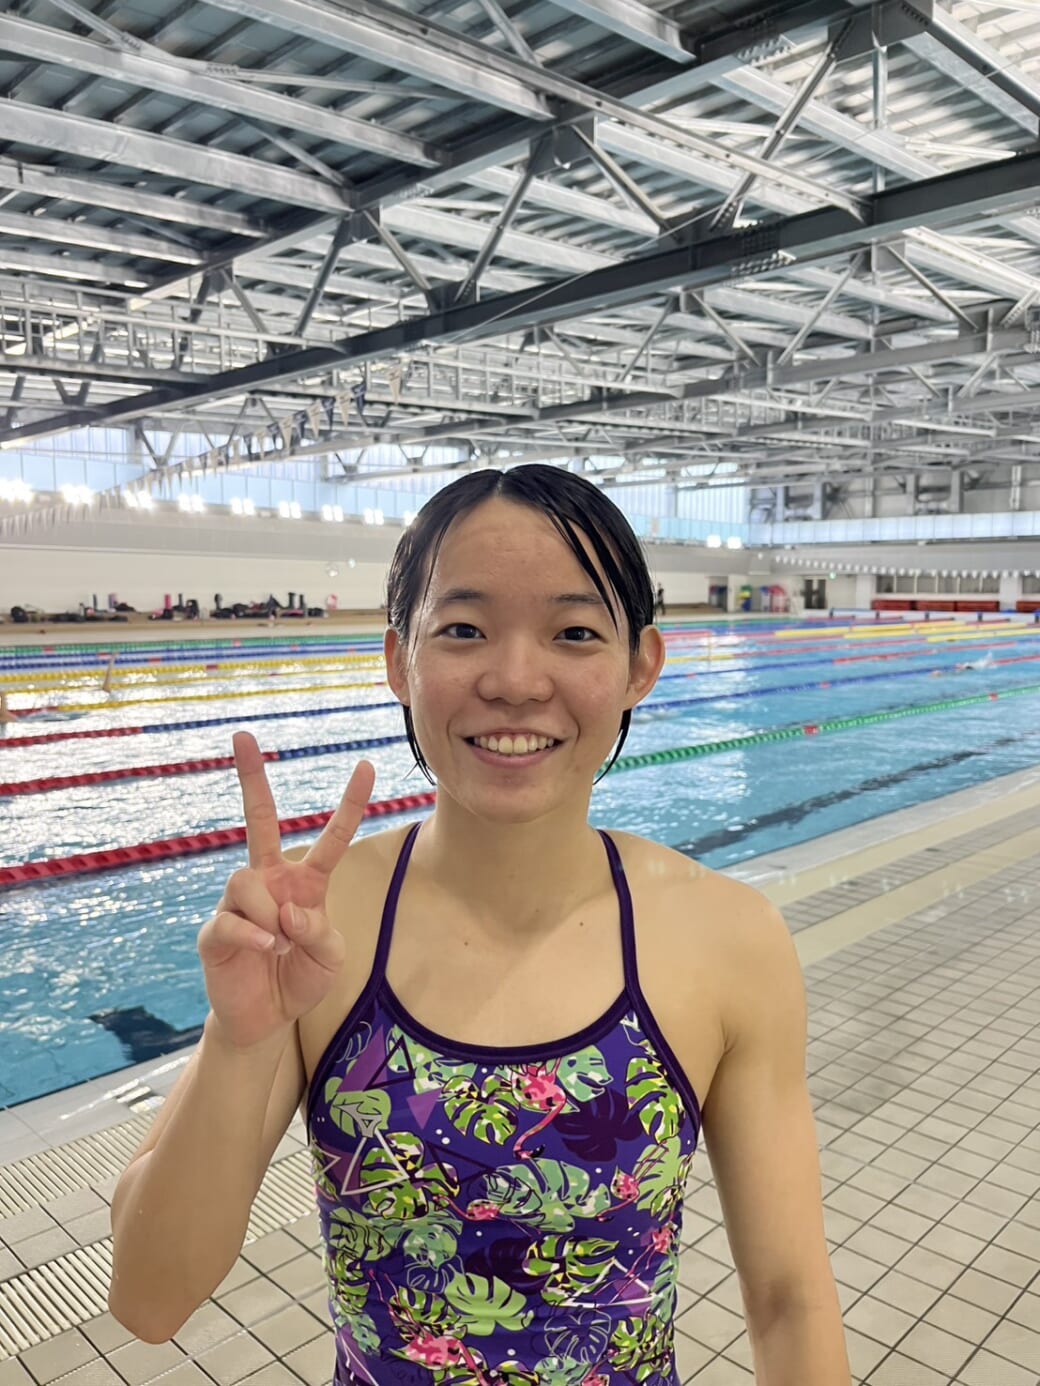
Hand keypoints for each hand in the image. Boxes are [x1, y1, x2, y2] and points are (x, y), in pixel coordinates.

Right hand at [197, 731, 375, 1050]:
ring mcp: (239, 903)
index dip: (350, 803)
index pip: (330, 836)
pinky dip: (253, 937)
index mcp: (305, 882)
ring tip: (278, 946)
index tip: (367, 765)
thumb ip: (320, 933)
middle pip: (259, 820)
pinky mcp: (215, 931)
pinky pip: (231, 920)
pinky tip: (265, 951)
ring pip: (246, 881)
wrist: (266, 1019)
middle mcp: (270, 881)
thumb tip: (287, 913)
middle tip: (242, 735)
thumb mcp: (329, 958)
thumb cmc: (300, 978)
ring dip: (269, 916)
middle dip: (251, 777)